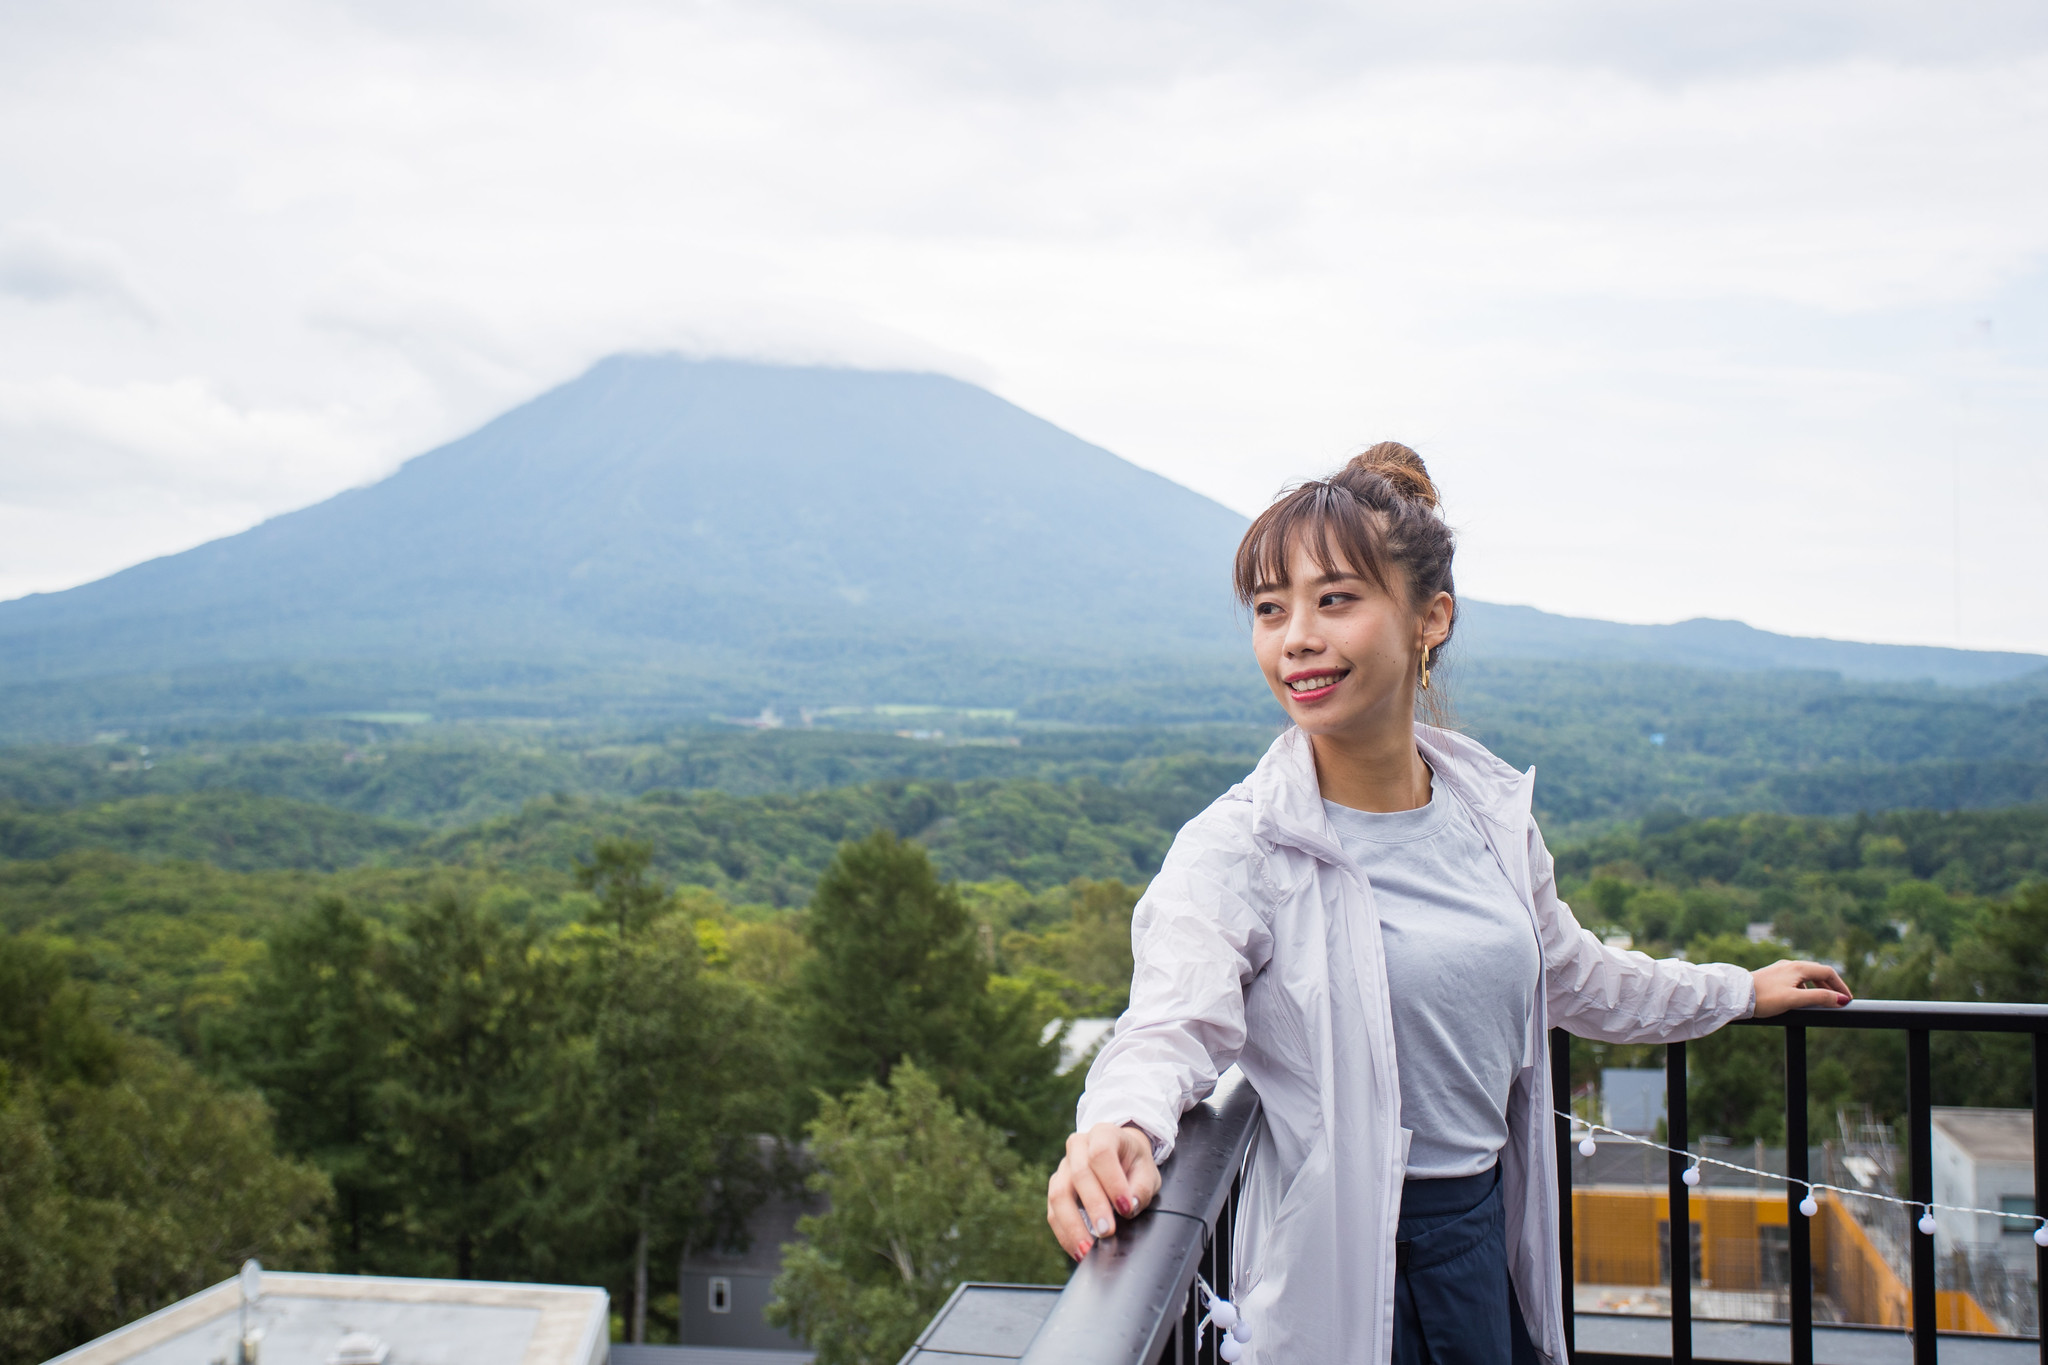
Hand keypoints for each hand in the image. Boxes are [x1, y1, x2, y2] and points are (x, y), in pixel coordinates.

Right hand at [1046, 1122, 1160, 1259]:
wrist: (1119, 1156)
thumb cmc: (1134, 1164)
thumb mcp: (1147, 1170)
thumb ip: (1142, 1187)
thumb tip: (1129, 1206)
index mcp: (1103, 1134)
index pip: (1101, 1154)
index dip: (1112, 1182)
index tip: (1126, 1208)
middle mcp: (1078, 1146)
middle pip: (1079, 1174)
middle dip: (1093, 1206)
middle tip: (1108, 1232)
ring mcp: (1063, 1167)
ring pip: (1059, 1194)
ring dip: (1072, 1225)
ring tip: (1088, 1250)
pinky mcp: (1056, 1188)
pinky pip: (1053, 1212)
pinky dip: (1065, 1234)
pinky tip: (1078, 1250)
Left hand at [1751, 959, 1852, 1016]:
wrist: (1735, 995)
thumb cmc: (1764, 998)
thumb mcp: (1795, 999)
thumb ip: (1819, 998)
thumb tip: (1841, 999)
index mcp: (1797, 967)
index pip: (1827, 972)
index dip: (1840, 986)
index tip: (1848, 1000)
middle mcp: (1790, 965)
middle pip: (1818, 972)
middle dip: (1831, 985)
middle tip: (1839, 1001)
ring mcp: (1780, 970)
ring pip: (1806, 976)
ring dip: (1818, 987)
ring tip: (1824, 1001)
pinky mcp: (1772, 977)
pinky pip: (1795, 980)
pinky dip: (1805, 988)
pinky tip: (1801, 1000)